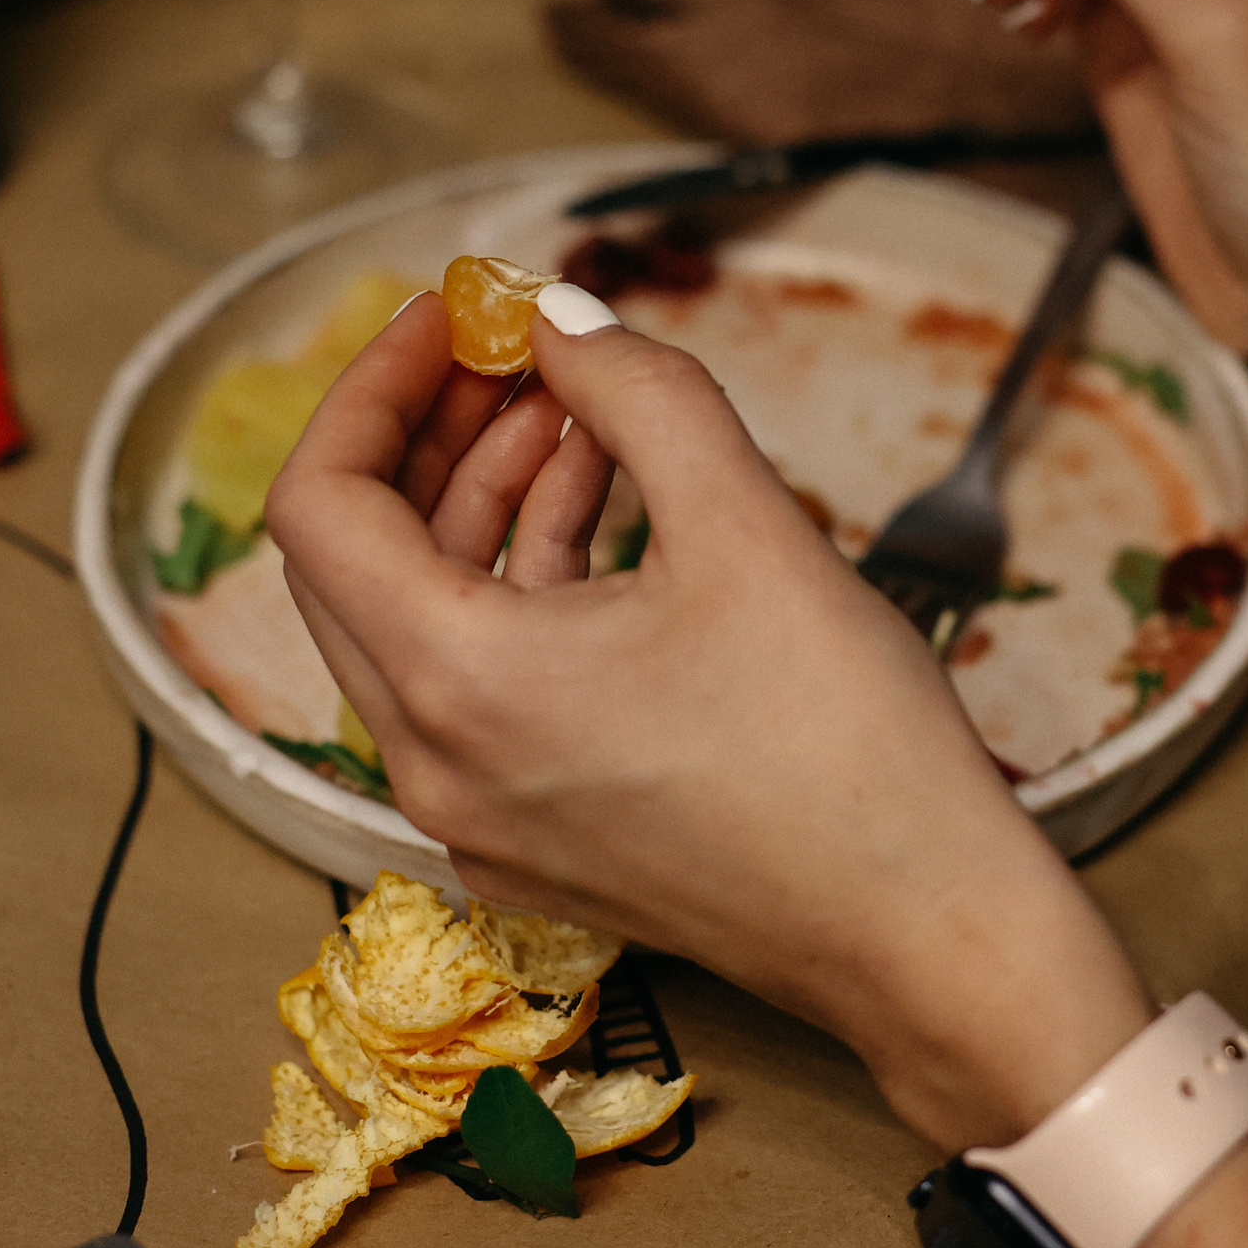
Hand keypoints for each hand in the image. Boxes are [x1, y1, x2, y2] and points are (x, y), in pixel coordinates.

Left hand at [264, 293, 1150, 1150]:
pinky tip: (607, 513)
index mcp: (456, 683)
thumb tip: (560, 315)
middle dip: (428, 436)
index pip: (321, 503)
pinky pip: (484, 688)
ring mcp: (482, 815)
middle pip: (357, 562)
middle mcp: (436, 764)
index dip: (379, 385)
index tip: (460, 315)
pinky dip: (524, 589)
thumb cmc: (846, 747)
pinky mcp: (540, 838)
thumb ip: (638, 392)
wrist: (927, 931)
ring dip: (481, 505)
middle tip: (514, 354)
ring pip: (423, 625)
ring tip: (576, 414)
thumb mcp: (746, 526)